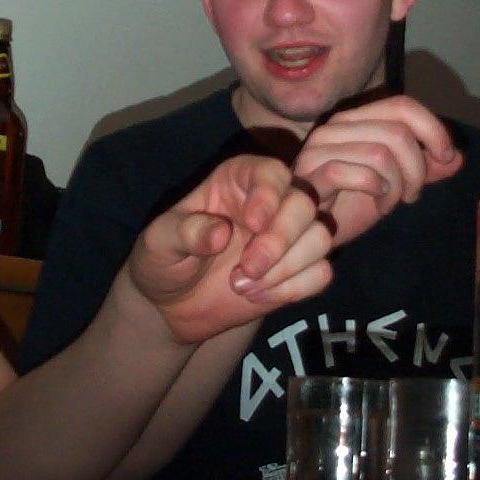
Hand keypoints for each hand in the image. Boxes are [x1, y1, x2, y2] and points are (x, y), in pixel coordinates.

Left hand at [128, 152, 332, 343]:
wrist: (170, 306)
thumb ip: (185, 232)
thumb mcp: (158, 243)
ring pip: (320, 238)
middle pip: (304, 204)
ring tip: (242, 286)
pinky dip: (295, 289)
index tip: (252, 224)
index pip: (271, 172)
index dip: (269, 195)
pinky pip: (321, 273)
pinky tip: (258, 297)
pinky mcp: (297, 270)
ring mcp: (287, 236)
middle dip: (281, 240)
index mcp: (237, 180)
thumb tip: (221, 232)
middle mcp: (269, 202)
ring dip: (286, 268)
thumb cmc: (163, 261)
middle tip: (246, 268)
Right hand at [294, 95, 461, 248]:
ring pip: (382, 154)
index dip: (432, 129)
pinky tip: (377, 205)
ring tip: (391, 202)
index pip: (402, 105)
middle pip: (398, 132)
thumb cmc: (347, 204)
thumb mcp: (395, 184)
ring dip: (398, 185)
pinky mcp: (311, 175)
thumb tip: (458, 158)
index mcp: (356, 120)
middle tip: (412, 194)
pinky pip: (358, 173)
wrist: (307, 232)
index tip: (446, 158)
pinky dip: (378, 191)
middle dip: (418, 168)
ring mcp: (320, 149)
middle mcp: (336, 127)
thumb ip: (424, 169)